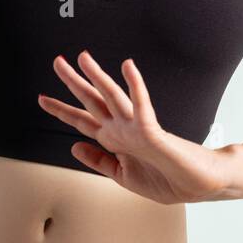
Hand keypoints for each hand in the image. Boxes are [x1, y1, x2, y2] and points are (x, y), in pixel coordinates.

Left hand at [37, 50, 234, 203]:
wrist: (199, 186)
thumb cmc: (168, 180)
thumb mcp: (123, 175)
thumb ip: (100, 161)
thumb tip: (74, 146)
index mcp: (115, 141)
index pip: (83, 122)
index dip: (62, 110)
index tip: (43, 98)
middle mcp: (123, 130)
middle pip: (93, 102)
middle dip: (73, 83)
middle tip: (57, 62)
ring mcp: (137, 129)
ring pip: (113, 97)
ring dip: (98, 77)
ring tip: (83, 57)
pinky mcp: (153, 132)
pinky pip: (141, 106)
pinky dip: (135, 86)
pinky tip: (128, 67)